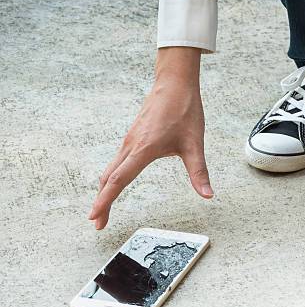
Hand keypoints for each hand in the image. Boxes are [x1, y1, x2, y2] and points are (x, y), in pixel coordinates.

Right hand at [89, 47, 212, 229]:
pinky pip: (117, 160)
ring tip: (103, 207)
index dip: (106, 201)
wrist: (174, 83)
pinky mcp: (133, 135)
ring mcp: (130, 140)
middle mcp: (131, 145)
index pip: (119, 180)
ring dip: (105, 189)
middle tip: (98, 223)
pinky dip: (111, 176)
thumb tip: (208, 195)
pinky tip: (116, 182)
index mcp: (143, 149)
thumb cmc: (184, 109)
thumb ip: (199, 172)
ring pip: (111, 169)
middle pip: (109, 178)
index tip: (95, 217)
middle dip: (102, 201)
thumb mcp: (194, 144)